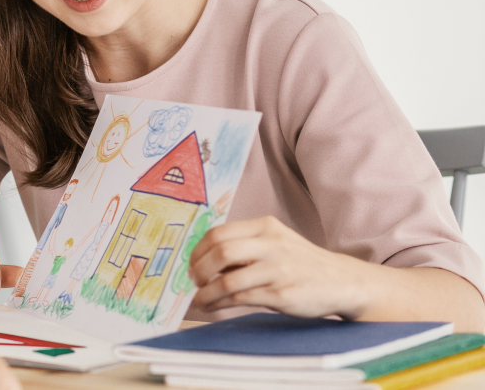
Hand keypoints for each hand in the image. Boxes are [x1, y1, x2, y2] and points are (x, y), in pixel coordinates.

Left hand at [189, 216, 367, 317]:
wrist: (343, 282)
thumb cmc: (300, 263)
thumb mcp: (275, 242)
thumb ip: (245, 246)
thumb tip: (202, 261)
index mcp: (265, 227)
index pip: (218, 233)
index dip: (198, 250)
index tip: (191, 264)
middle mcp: (272, 244)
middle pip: (220, 252)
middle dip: (199, 270)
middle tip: (193, 282)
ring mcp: (278, 269)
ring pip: (227, 280)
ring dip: (206, 293)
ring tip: (199, 300)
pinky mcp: (281, 293)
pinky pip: (240, 298)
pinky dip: (220, 303)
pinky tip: (213, 306)